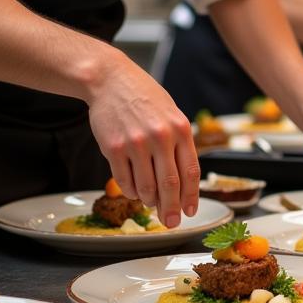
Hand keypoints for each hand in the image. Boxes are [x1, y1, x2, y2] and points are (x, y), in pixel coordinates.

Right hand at [85, 55, 198, 228]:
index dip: (191, 196)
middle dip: (171, 209)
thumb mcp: (172, 114)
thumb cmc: (145, 98)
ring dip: (149, 201)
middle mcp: (160, 137)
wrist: (111, 80)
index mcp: (180, 129)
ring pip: (146, 187)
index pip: (191, 172)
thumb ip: (179, 143)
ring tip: (150, 202)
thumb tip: (183, 180)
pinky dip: (131, 191)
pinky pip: (124, 181)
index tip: (190, 211)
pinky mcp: (113, 148)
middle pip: (170, 185)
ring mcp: (136, 143)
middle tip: (171, 222)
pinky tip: (133, 190)